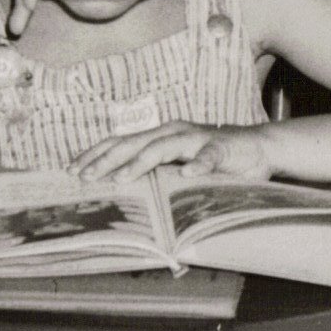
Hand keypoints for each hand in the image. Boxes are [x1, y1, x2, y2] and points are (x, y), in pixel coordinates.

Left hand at [74, 122, 275, 183]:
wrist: (259, 147)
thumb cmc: (213, 160)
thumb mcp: (178, 167)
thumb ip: (156, 176)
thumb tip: (120, 198)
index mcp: (160, 136)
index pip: (121, 142)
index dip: (96, 153)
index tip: (71, 169)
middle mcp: (174, 133)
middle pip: (135, 142)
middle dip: (108, 159)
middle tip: (85, 176)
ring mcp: (198, 139)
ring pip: (163, 146)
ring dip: (141, 160)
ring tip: (122, 177)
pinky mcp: (222, 148)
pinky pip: (208, 156)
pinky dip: (198, 164)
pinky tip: (188, 173)